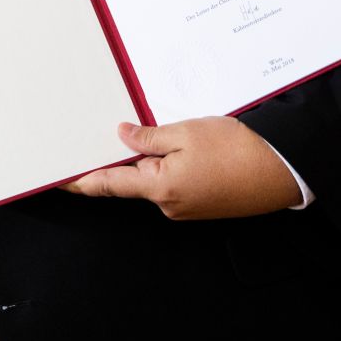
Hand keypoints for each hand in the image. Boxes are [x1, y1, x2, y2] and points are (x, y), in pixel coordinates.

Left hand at [64, 118, 300, 219]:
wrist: (283, 170)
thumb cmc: (238, 150)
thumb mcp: (187, 132)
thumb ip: (149, 137)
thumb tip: (122, 137)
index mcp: (159, 188)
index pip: (107, 185)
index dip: (80, 182)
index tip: (58, 178)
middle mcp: (169, 205)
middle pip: (132, 181)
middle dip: (123, 158)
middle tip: (112, 131)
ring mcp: (187, 209)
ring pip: (156, 180)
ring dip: (152, 159)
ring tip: (162, 132)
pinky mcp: (203, 205)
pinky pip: (175, 184)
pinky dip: (170, 166)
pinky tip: (183, 147)